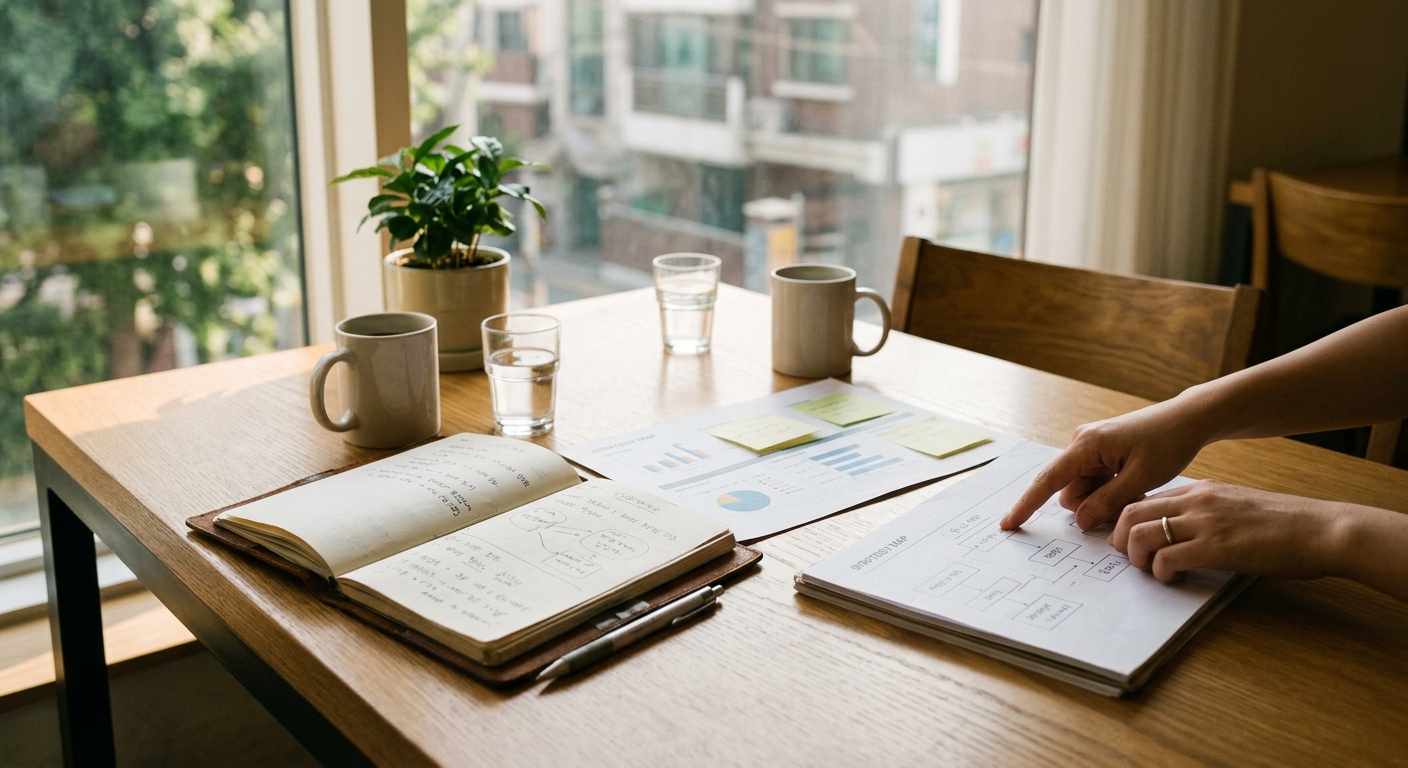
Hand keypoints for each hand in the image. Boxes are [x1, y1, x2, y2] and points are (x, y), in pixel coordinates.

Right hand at [1001, 401, 1208, 530]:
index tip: (1008, 524)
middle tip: (1130, 494)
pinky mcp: (1098, 452)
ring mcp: (1088, 448)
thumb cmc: (1168, 443)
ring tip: (1135, 486)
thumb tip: (1080, 521)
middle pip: (1070, 491)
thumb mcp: (1141, 479)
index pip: (1048, 481)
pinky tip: (1132, 480)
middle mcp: (1080, 443)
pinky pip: (1093, 482)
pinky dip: (1110, 489)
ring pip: (1083, 490)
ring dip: (1105, 498)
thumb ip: (1107, 502)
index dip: (1027, 505)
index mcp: (1086, 445)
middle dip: (1094, 503)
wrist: (1187, 420)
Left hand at [1108, 480, 1343, 581]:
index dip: (1127, 522)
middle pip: (1130, 513)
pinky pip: (1166, 559)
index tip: (1127, 540)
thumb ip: (1207, 512)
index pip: (1144, 499)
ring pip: (1140, 535)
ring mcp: (1205, 523)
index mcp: (1200, 489)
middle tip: (1130, 559)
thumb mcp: (1237, 505)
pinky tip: (1177, 578)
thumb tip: (1181, 531)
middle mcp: (1196, 501)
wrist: (1322, 529)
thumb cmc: (1286, 523)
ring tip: (1152, 571)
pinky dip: (1161, 573)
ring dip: (1137, 558)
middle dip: (1119, 539)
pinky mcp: (1216, 548)